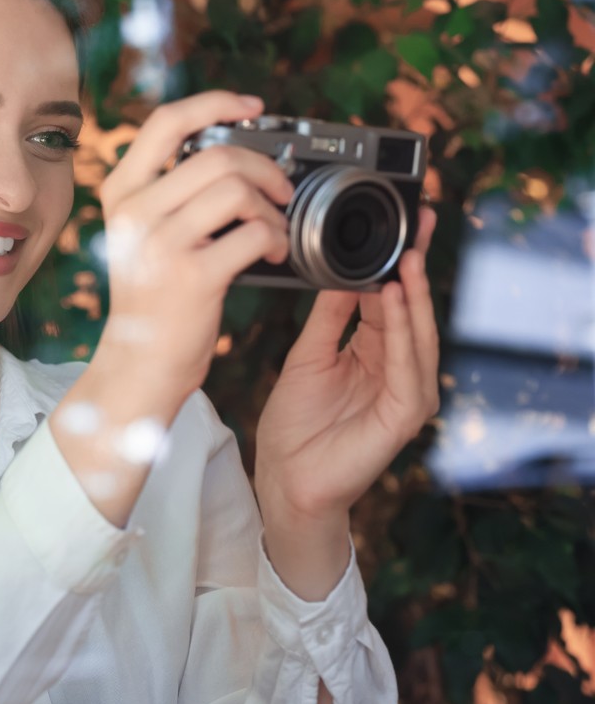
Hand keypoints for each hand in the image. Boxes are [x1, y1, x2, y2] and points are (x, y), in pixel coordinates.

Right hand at [95, 91, 295, 400]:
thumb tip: (233, 154)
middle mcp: (134, 214)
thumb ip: (169, 194)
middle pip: (216, 155)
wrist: (138, 364)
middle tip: (281, 191)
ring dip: (272, 209)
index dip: (215, 103)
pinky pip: (252, 234)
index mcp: (121, 194)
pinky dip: (275, 240)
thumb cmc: (152, 299)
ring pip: (237, 191)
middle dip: (264, 168)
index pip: (166, 123)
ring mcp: (160, 245)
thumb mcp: (141, 236)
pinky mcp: (192, 277)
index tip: (252, 108)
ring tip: (275, 230)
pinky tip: (273, 253)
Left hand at [254, 206, 441, 521]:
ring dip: (412, 295)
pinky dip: (402, 331)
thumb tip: (342, 269)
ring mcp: (407, 393)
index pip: (393, 299)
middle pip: (412, 310)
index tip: (403, 224)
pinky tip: (394, 301)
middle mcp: (398, 370)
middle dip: (415, 267)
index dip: (397, 262)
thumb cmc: (294, 425)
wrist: (285, 479)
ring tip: (406, 258)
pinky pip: (407, 365)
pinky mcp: (405, 415)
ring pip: (417, 334)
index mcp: (376, 353)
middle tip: (417, 224)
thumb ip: (329, 316)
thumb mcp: (307, 356)